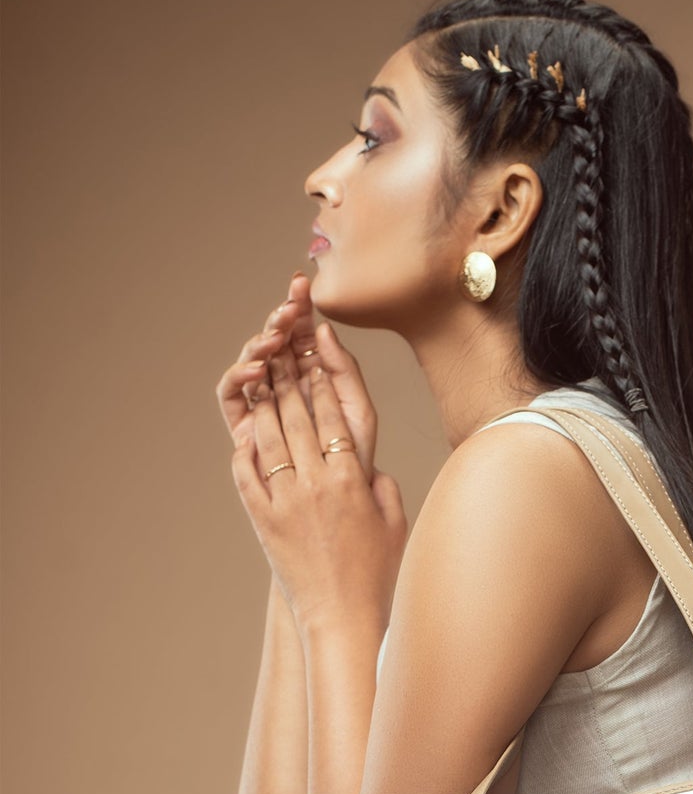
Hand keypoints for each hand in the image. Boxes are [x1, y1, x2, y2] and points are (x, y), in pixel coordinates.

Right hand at [216, 272, 378, 480]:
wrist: (341, 507)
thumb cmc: (355, 462)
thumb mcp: (359, 413)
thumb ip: (346, 372)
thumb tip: (322, 329)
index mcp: (312, 377)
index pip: (301, 334)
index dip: (299, 309)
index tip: (302, 286)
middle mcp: (284, 386)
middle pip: (274, 343)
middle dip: (278, 320)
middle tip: (287, 307)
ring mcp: (261, 403)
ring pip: (251, 362)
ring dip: (258, 344)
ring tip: (275, 339)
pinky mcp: (243, 425)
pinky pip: (231, 394)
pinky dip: (238, 376)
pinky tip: (257, 368)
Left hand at [229, 336, 406, 634]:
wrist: (343, 617)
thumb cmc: (377, 574)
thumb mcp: (394, 524)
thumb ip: (381, 487)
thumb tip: (368, 467)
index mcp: (351, 480)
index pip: (334, 416)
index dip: (323, 381)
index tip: (316, 356)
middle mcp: (315, 484)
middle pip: (297, 417)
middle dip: (288, 378)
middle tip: (281, 349)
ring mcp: (286, 501)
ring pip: (269, 438)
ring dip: (263, 404)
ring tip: (260, 377)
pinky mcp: (264, 521)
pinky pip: (246, 475)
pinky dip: (244, 450)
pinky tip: (244, 433)